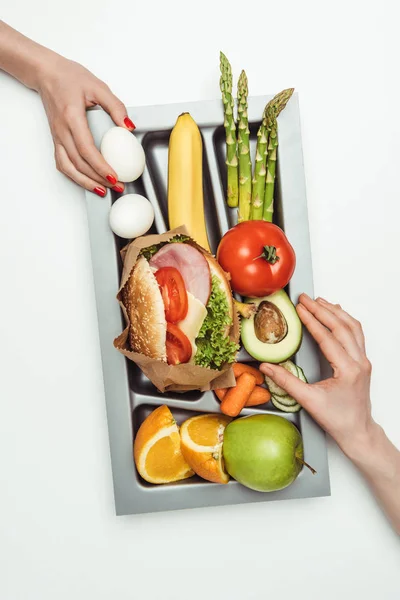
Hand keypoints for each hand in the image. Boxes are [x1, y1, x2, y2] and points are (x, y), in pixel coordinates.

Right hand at [37, 56, 133, 196]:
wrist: (46, 74)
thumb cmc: (69, 78)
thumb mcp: (98, 86)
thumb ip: (115, 107)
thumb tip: (128, 126)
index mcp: (72, 117)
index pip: (86, 149)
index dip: (100, 166)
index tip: (113, 176)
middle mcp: (62, 130)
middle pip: (79, 163)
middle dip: (98, 179)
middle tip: (117, 186)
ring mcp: (57, 137)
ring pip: (69, 167)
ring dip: (85, 182)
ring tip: (102, 190)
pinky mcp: (56, 140)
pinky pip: (63, 163)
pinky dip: (74, 176)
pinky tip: (87, 181)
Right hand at [260, 294, 373, 457]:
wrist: (357, 431)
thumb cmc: (337, 419)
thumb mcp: (308, 400)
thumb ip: (286, 382)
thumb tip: (267, 368)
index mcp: (348, 370)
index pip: (327, 337)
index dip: (312, 321)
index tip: (300, 308)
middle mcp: (359, 362)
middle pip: (342, 327)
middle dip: (322, 310)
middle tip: (305, 299)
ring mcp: (363, 361)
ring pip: (353, 327)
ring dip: (336, 312)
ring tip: (320, 301)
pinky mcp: (362, 362)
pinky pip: (357, 334)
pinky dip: (346, 321)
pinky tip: (337, 314)